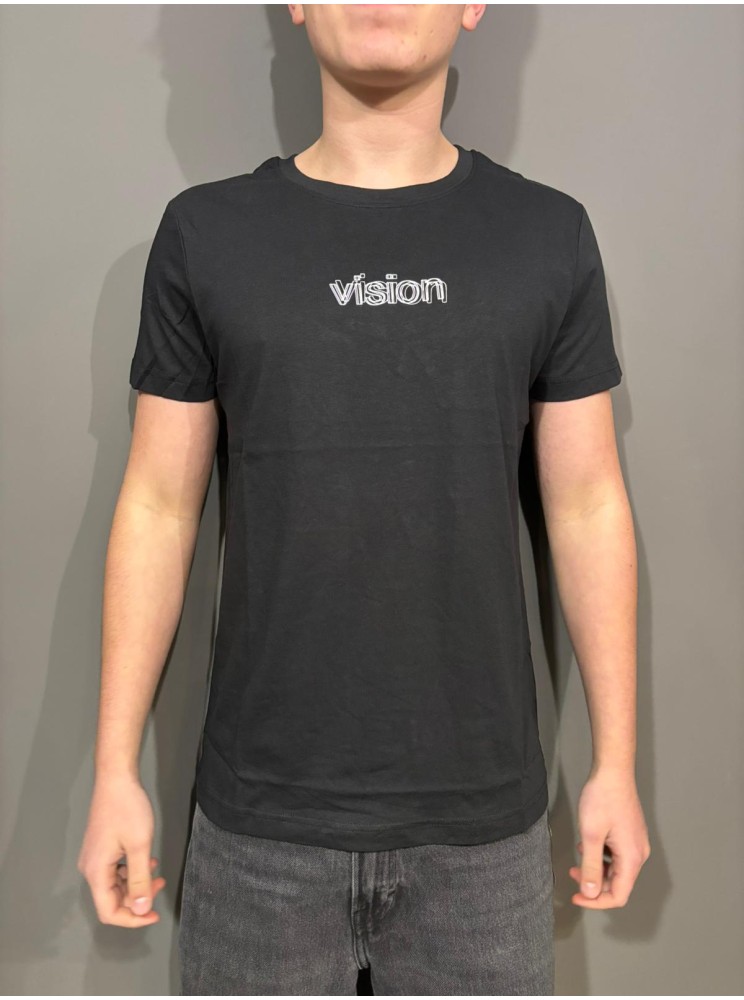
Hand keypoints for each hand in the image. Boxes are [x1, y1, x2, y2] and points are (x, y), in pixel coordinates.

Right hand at [77, 776, 166, 926]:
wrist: (116, 779)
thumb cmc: (127, 809)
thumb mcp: (139, 846)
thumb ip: (140, 880)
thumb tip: (141, 910)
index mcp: (96, 872)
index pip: (109, 912)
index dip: (132, 919)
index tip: (154, 914)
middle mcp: (90, 869)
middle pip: (112, 900)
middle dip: (138, 899)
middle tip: (161, 885)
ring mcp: (94, 858)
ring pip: (115, 885)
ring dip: (136, 884)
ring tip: (157, 872)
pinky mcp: (101, 849)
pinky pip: (115, 871)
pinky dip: (131, 871)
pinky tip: (147, 861)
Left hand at [568, 767, 649, 908]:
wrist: (613, 771)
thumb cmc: (603, 798)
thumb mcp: (590, 835)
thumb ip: (590, 866)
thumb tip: (590, 893)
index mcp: (632, 857)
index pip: (618, 895)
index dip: (596, 901)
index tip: (577, 897)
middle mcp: (638, 853)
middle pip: (618, 883)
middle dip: (594, 883)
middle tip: (573, 874)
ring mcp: (636, 843)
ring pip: (616, 869)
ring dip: (596, 869)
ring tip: (578, 859)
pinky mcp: (630, 834)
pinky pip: (617, 855)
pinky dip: (601, 856)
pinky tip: (587, 845)